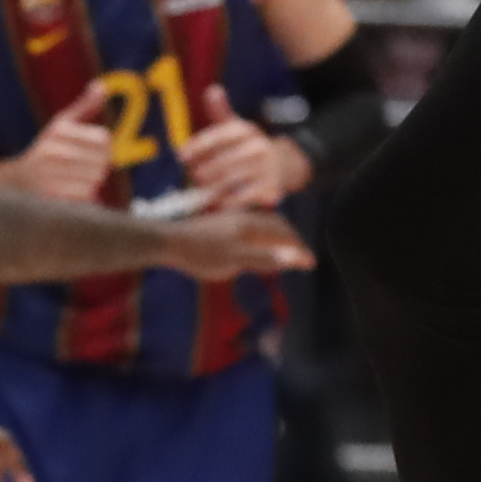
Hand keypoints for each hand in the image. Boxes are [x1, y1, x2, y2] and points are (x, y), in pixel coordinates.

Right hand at [14, 84, 114, 202]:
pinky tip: (70, 191)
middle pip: (103, 160)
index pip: (104, 138)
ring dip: (92, 182)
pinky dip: (84, 195)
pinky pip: (86, 194)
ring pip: (96, 178)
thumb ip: (85, 106)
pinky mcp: (51, 195)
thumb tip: (102, 85)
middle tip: (82, 168)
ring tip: (74, 179)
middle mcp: (52, 149)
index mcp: (58, 129)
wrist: (16, 181)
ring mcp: (50, 173)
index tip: (90, 151)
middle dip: (99, 166)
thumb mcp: (62, 124)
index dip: (103, 147)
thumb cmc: (46, 150)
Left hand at [148, 206, 314, 279]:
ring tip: (284, 250)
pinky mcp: (222, 224)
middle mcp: (247, 218)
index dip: (299, 249)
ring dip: (279, 236)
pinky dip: (265, 235)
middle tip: (301, 256)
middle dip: (293, 239)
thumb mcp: (235, 260)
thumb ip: (264, 258)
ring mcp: (234, 219)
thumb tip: (293, 257)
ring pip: (265, 224)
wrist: (168, 241)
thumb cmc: (202, 253)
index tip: (311, 263)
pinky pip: (254, 227)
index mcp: (253, 226)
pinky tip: (257, 245)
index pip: (285, 235)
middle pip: (278, 225)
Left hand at [181, 81, 310, 209]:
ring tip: (202, 193)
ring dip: (212, 189)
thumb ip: (220, 111)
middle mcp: (258, 147)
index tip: (181, 156)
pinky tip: (220, 203)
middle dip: (203, 172)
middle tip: (193, 179)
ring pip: (231, 182)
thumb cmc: (249, 145)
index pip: (218, 136)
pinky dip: (229, 203)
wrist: (285, 164)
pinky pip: (244, 198)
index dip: (198, 146)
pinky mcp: (271, 189)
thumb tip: (213, 90)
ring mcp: (266, 169)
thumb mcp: (236, 126)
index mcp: (246, 130)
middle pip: (222, 162)